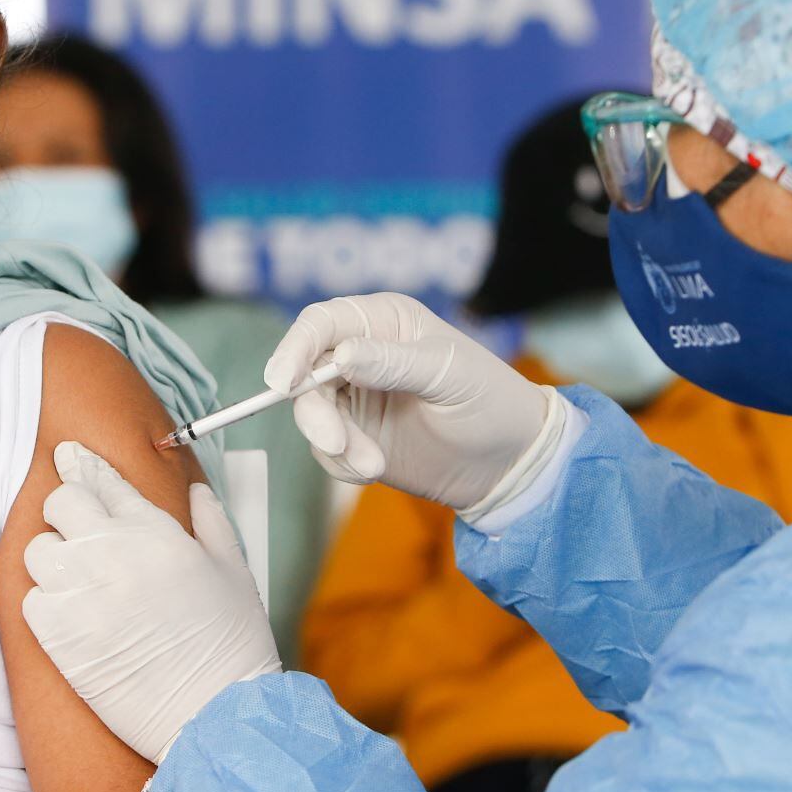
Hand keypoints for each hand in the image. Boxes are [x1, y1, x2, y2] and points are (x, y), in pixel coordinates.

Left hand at [21, 442, 280, 761]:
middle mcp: (116, 554)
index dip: (83, 466)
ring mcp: (85, 595)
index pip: (105, 481)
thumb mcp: (234, 571)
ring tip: (80, 581)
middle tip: (80, 532)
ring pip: (38, 550)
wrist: (216, 714)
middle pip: (60, 503)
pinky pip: (32, 601)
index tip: (69, 456)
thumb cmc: (234, 645)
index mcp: (158, 533)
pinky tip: (74, 617)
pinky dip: (47, 605)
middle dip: (68, 511)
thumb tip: (195, 491)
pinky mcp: (62, 638)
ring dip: (55, 560)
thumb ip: (211, 522)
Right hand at [264, 293, 555, 512]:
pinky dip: (341, 464)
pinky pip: (325, 450)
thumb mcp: (448, 374)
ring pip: (310, 415)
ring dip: (334, 445)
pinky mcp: (354, 436)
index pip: (322, 323)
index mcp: (383, 321)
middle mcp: (360, 353)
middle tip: (336, 443)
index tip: (283, 384)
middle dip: (315, 413)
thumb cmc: (489, 400)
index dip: (295, 348)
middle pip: (304, 373)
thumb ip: (393, 363)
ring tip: (374, 466)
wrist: (508, 462)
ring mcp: (354, 397)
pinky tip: (374, 471)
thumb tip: (341, 355)